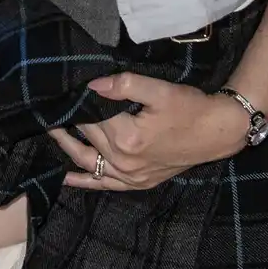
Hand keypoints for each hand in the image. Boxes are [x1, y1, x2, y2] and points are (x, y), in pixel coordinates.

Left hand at [48, 73, 246, 190]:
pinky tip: (67, 176)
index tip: (62, 91)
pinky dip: (84, 181)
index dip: (75, 103)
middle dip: (67, 121)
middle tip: (50, 106)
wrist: (218, 133)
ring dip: (67, 148)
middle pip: (85, 138)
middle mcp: (124, 161)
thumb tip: (91, 84)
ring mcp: (130, 176)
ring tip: (50, 131)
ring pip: (87, 163)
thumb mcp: (159, 89)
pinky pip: (104, 184)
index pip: (89, 117)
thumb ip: (124, 84)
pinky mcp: (138, 183)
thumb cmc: (191, 108)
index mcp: (127, 137)